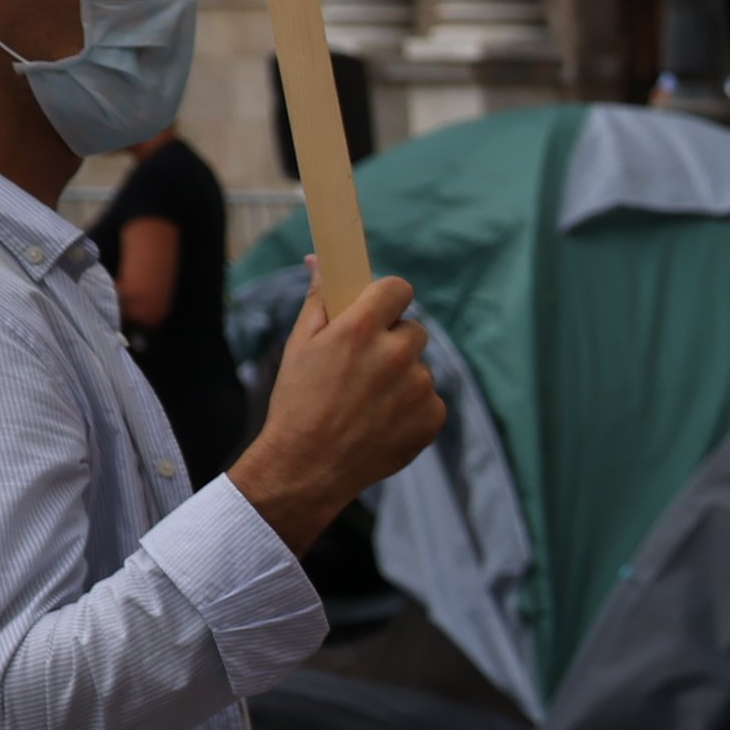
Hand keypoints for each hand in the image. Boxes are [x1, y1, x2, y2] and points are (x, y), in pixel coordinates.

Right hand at [231, 273, 441, 548]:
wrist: (307, 468)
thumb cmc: (298, 403)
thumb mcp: (300, 345)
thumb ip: (320, 300)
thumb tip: (320, 261)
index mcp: (361, 330)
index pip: (398, 288)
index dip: (388, 298)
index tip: (379, 309)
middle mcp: (396, 355)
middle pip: (412, 329)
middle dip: (392, 341)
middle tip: (364, 367)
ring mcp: (418, 388)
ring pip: (419, 368)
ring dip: (401, 378)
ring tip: (367, 403)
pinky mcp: (432, 417)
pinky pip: (429, 399)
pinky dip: (411, 409)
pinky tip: (381, 423)